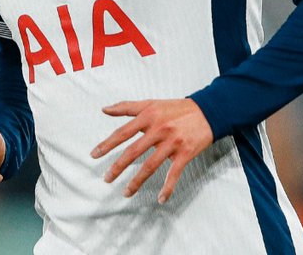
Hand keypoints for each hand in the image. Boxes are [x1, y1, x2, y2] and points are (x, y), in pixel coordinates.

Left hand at [91, 99, 212, 203]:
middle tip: (107, 179)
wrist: (207, 111)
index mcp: (148, 116)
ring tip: (125, 193)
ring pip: (151, 165)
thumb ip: (127, 106)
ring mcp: (172, 142)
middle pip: (134, 151)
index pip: (123, 132)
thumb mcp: (151, 103)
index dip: (107, 144)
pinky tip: (160, 199)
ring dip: (137, 181)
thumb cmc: (176, 108)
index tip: (94, 155)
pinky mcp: (185, 152)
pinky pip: (174, 173)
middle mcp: (158, 129)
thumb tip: (104, 109)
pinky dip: (168, 187)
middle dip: (118, 166)